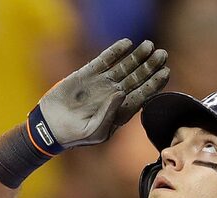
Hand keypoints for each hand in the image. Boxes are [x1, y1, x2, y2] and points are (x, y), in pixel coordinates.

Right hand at [36, 39, 168, 149]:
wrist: (51, 126)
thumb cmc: (75, 135)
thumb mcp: (95, 131)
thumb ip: (110, 114)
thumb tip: (122, 93)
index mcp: (121, 111)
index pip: (142, 95)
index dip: (154, 84)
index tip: (166, 72)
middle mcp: (114, 96)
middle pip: (137, 78)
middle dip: (150, 66)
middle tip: (162, 54)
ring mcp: (102, 83)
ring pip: (124, 67)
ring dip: (137, 56)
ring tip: (149, 45)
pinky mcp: (88, 74)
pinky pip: (104, 60)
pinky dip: (115, 51)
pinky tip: (127, 43)